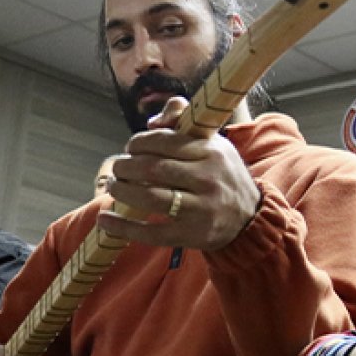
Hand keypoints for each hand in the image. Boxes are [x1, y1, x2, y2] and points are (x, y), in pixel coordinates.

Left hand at [98, 97, 261, 250]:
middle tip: (119, 168)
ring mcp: (200, 209)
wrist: (251, 217)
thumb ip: (184, 122)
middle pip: (152, 168)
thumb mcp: (214, 144)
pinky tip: (105, 220)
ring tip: (115, 187)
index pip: (164, 141)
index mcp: (211, 153)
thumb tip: (152, 121)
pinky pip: (150, 232)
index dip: (139, 143)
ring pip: (148, 197)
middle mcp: (207, 179)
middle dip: (125, 166)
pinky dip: (122, 226)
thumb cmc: (224, 175)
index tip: (131, 148)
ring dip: (122, 191)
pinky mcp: (191, 234)